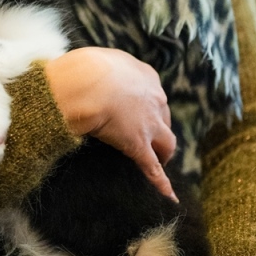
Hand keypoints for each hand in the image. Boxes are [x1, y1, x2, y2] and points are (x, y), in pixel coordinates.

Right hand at [44, 47, 176, 199]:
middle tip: (147, 135)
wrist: (86, 83)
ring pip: (167, 143)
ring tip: (159, 161)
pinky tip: (169, 196)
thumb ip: (105, 69)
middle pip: (163, 117)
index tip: (138, 109)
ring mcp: (150, 124)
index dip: (147, 104)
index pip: (153, 94)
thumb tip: (95, 73)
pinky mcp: (139, 145)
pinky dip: (162, 183)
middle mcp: (155, 99)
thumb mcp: (101, 60)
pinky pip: (153, 168)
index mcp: (146, 76)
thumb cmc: (86, 68)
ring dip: (164, 152)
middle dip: (157, 127)